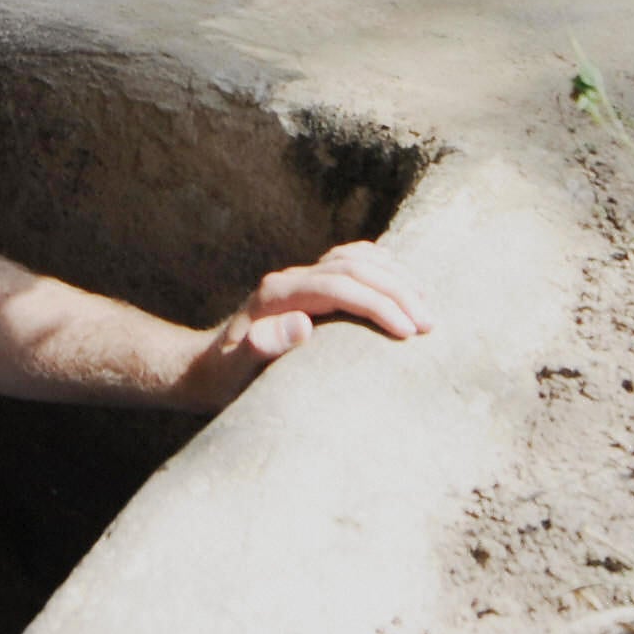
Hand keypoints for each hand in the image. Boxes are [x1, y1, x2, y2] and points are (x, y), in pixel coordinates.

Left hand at [177, 240, 429, 409]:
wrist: (205, 367)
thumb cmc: (222, 376)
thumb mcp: (234, 370)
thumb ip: (262, 348)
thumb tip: (302, 324)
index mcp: (277, 294)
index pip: (340, 285)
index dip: (377, 303)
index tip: (407, 332)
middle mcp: (290, 278)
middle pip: (354, 267)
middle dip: (397, 291)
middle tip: (428, 324)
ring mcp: (301, 277)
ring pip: (356, 258)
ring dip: (395, 276)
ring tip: (426, 306)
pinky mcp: (309, 284)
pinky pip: (351, 261)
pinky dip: (381, 266)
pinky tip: (402, 282)